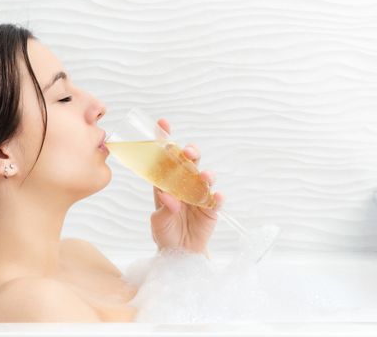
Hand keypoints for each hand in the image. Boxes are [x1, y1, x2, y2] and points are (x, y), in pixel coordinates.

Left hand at [150, 118, 224, 255]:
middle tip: (188, 152)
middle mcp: (184, 184)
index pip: (165, 158)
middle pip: (189, 163)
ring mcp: (199, 195)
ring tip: (204, 176)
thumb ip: (164, 207)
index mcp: (166, 183)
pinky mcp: (211, 208)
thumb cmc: (165, 233)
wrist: (179, 253)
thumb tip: (167, 195)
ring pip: (205, 178)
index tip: (163, 124)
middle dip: (190, 153)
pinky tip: (217, 196)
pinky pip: (216, 200)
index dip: (165, 140)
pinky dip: (218, 197)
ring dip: (206, 174)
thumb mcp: (159, 220)